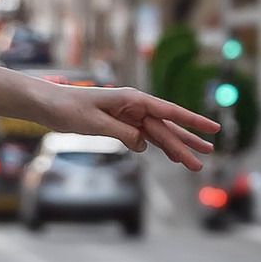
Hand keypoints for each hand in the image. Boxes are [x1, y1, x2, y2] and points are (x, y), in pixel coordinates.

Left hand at [36, 81, 221, 170]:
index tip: (212, 129)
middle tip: (206, 157)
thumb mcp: (95, 122)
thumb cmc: (68, 108)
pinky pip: (142, 137)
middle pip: (166, 127)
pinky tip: (166, 155)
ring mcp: (127, 115)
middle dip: (186, 142)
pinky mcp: (118, 124)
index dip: (192, 121)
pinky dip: (154, 146)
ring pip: (157, 134)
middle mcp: (133, 106)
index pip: (168, 111)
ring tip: (193, 162)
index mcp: (132, 100)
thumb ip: (122, 133)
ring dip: (174, 147)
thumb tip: (143, 144)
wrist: (48, 105)